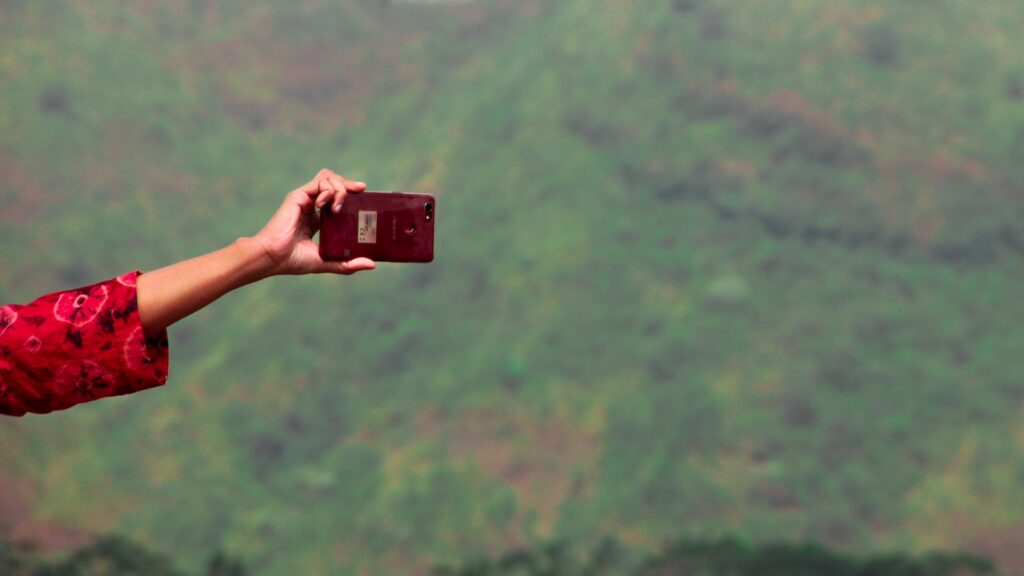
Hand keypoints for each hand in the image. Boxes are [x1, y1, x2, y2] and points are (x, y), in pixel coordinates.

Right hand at [252, 169, 376, 276]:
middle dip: (349, 184)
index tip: (365, 196)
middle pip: (334, 183)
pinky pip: (319, 182)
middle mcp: (312, 206)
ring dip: (340, 187)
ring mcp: (305, 199)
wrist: (273, 258)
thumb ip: (347, 264)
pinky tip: (330, 206)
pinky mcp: (299, 196)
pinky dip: (329, 190)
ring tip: (339, 207)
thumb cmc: (294, 261)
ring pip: (328, 178)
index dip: (350, 194)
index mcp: (318, 219)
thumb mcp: (327, 262)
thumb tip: (372, 264)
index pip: (337, 198)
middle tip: (361, 191)